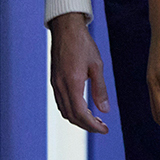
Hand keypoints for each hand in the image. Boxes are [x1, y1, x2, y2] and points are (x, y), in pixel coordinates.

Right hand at [48, 13, 111, 133]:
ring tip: (94, 120)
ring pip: (64, 111)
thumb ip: (100, 89)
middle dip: (86, 125)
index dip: (92, 125)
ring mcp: (55, 84)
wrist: (65, 29)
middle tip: (102, 127)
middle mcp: (60, 86)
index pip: (80, 113)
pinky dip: (71, 111)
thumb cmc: (83, 44)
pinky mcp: (54, 80)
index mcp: (72, 83)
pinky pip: (61, 102)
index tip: (105, 129)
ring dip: (78, 119)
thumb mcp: (96, 66)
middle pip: (71, 116)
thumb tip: (105, 110)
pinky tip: (83, 108)